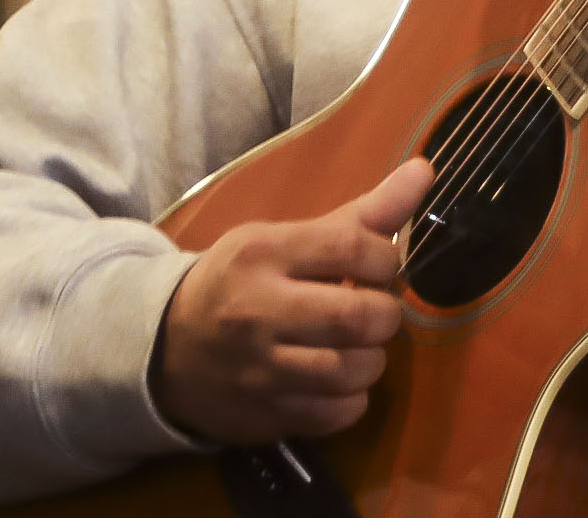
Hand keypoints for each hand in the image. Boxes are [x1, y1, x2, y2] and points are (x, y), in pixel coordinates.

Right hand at [152, 157, 434, 444]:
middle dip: (386, 314)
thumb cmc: (241, 279)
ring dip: (373, 358)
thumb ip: (361, 213)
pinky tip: (340, 379)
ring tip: (360, 344)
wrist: (163, 347)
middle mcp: (258, 312)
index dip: (387, 258)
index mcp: (264, 254)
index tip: (382, 266)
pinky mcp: (262, 416)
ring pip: (351, 370)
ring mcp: (258, 371)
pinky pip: (336, 415)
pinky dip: (353, 398)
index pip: (351, 248)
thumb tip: (425, 170)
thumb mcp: (286, 235)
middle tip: (376, 310)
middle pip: (357, 317)